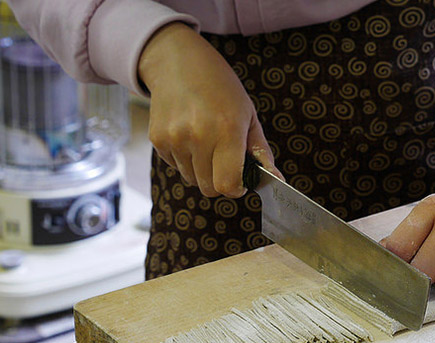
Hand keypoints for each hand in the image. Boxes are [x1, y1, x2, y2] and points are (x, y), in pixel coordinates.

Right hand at [137, 23, 277, 196]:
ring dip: (202, 170)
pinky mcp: (158, 140)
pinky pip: (176, 167)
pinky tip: (189, 135)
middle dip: (220, 181)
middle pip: (209, 188)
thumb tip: (276, 179)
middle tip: (225, 160)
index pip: (227, 184)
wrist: (177, 62)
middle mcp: (197, 136)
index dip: (236, 188)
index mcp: (226, 130)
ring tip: (206, 141)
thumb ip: (260, 151)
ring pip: (192, 180)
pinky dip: (185, 160)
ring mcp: (174, 138)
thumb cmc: (219, 87)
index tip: (241, 181)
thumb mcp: (248, 114)